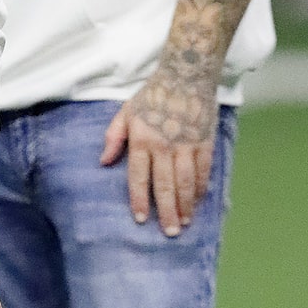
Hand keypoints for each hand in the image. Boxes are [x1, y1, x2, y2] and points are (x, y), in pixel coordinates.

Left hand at [101, 70, 216, 236]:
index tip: (141, 219)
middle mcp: (164, 146)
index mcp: (142, 140)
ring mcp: (187, 145)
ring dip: (186, 205)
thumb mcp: (125, 112)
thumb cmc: (153, 94)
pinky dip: (201, 188)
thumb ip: (113, 137)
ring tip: (184, 223)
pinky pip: (204, 171)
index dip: (139, 200)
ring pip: (186, 182)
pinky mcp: (204, 142)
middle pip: (164, 185)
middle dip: (166, 212)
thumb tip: (103, 161)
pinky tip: (198, 201)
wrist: (186, 74)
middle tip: (169, 233)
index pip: (138, 177)